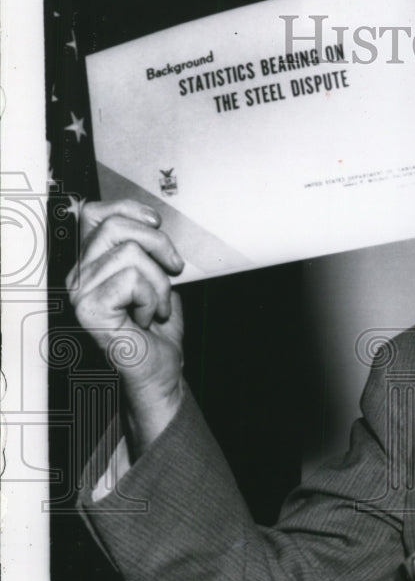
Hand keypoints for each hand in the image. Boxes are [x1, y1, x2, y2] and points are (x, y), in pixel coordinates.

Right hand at [67, 200, 186, 457]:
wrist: (160, 371)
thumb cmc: (156, 331)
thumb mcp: (154, 277)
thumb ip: (144, 247)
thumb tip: (146, 219)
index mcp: (89, 264)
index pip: (94, 213)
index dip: (128, 209)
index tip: (154, 223)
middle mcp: (77, 275)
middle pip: (116, 227)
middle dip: (158, 245)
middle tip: (171, 271)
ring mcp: (79, 293)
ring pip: (131, 253)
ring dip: (159, 283)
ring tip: (155, 306)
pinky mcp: (89, 309)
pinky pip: (133, 279)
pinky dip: (153, 299)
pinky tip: (147, 318)